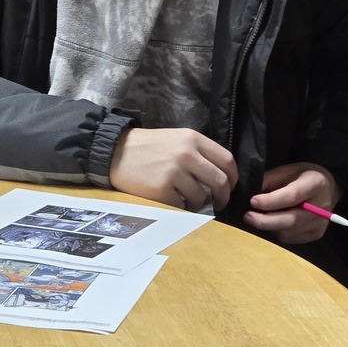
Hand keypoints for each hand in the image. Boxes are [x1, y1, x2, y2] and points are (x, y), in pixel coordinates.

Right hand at [110, 127, 237, 211]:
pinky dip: (180, 208)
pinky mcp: (162, 189)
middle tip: (217, 203)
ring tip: (185, 200)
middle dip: (223, 197)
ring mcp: (174, 172)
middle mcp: (187, 153)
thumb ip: (198, 152)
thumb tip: (221, 176)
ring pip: (202, 197)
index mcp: (193, 138)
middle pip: (221, 182)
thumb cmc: (147, 147)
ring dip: (197, 204)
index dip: (233, 178)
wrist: (114, 152)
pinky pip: (182, 206)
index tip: (229, 187)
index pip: (227, 161)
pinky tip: (170, 200)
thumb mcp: (176, 139)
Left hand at [243, 163, 341, 243]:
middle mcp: (321, 208)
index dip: (270, 201)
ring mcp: (319, 224)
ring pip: (288, 232)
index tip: (252, 201)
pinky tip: (270, 223)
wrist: (328, 189)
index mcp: (316, 184)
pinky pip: (290, 239)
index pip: (291, 196)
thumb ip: (270, 180)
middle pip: (290, 220)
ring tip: (255, 218)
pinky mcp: (316, 235)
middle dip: (265, 220)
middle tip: (247, 216)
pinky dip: (276, 232)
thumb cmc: (303, 176)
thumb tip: (250, 192)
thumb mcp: (288, 170)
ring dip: (268, 227)